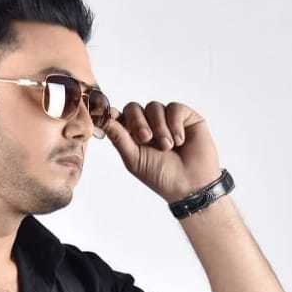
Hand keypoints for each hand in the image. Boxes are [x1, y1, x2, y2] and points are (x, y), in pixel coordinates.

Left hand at [103, 99, 222, 202]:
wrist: (190, 184)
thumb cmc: (161, 176)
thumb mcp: (134, 158)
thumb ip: (119, 137)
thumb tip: (101, 119)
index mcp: (133, 136)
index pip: (120, 117)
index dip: (114, 115)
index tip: (109, 115)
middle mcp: (149, 125)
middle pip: (133, 108)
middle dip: (137, 122)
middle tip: (146, 139)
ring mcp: (167, 119)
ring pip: (154, 107)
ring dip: (159, 128)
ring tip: (167, 147)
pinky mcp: (185, 116)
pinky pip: (174, 108)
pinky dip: (175, 124)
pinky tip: (180, 141)